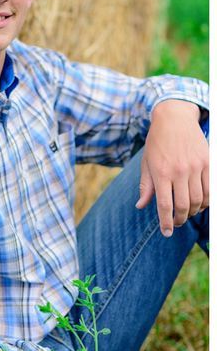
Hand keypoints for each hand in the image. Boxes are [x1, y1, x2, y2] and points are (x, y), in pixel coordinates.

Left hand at [135, 100, 208, 236]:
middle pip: (183, 206)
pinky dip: (206, 201)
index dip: (166, 222)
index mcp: (161, 173)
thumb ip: (145, 186)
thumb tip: (141, 206)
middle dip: (179, 220)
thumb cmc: (157, 142)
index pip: (164, 205)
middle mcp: (178, 171)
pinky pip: (210, 189)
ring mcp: (195, 167)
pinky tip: (199, 203)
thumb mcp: (146, 163)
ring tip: (186, 213)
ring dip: (193, 211)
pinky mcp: (207, 163)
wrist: (174, 118)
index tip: (167, 232)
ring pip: (198, 200)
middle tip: (176, 223)